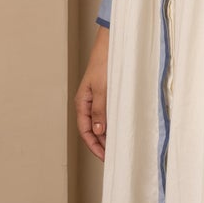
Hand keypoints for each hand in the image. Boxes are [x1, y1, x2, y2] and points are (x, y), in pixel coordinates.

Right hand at [75, 29, 108, 159]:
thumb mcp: (102, 89)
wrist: (111, 45)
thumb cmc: (104, 63)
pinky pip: (107, 114)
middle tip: (114, 155)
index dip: (94, 146)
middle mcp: (88, 103)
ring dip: (107, 135)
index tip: (104, 157)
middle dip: (101, 144)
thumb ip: (100, 110)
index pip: (85, 131)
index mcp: (82, 102)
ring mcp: (97, 99)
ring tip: (118, 145)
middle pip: (92, 130)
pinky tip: (121, 128)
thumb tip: (98, 131)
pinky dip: (112, 123)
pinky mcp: (106, 95)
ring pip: (100, 123)